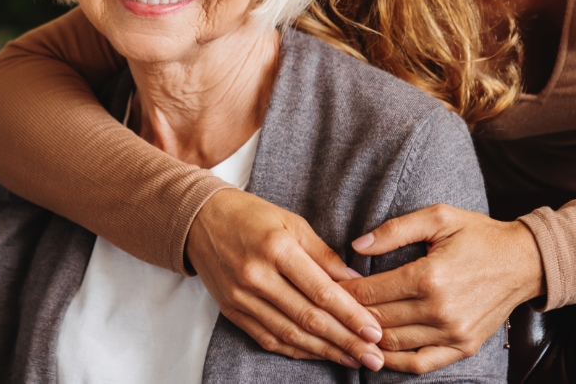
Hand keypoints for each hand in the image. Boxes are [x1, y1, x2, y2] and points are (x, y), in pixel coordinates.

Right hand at [186, 189, 387, 370]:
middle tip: (373, 357)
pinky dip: (296, 350)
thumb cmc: (251, 215)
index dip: (351, 315)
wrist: (199, 219)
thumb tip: (356, 282)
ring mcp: (241, 297)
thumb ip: (323, 255)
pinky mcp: (231, 311)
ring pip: (290, 334)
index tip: (375, 331)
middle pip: (308, 318)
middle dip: (346, 341)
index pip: (321, 291)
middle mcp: (256, 276)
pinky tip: (319, 354)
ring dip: (325, 351)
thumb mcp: (291, 222)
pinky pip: (268, 338)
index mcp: (276, 248)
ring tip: (354, 360)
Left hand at [341, 204, 544, 374]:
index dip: (344, 292)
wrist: (525, 261)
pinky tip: (376, 353)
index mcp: (429, 276)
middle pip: (377, 320)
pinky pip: (420, 363)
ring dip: (366, 338)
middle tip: (328, 309)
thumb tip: (357, 246)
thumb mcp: (438, 217)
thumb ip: (395, 230)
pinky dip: (394, 362)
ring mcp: (452, 333)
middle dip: (348, 315)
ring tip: (345, 329)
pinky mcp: (463, 347)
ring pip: (393, 343)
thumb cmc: (479, 235)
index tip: (327, 287)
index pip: (371, 292)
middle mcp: (439, 309)